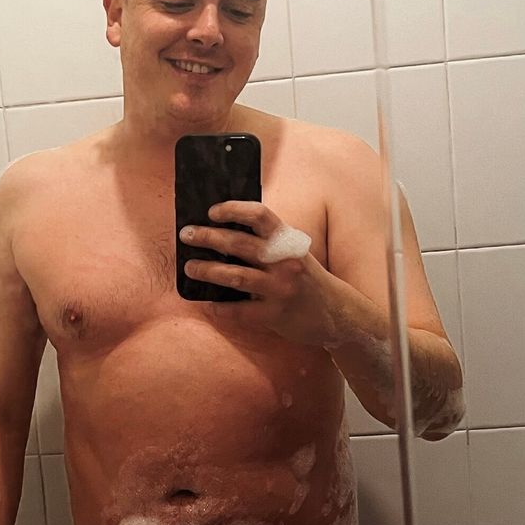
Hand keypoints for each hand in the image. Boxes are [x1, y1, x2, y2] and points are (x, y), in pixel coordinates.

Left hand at [180, 200, 347, 347]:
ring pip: (235, 276)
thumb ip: (268, 243)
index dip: (233, 210)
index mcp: (289, 242)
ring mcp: (280, 289)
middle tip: (186, 235)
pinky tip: (208, 305)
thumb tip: (224, 233)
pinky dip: (220, 308)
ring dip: (207, 270)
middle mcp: (285, 262)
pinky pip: (239, 311)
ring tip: (190, 268)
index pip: (259, 215)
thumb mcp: (294, 253)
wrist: (338, 314)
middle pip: (240, 244)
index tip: (212, 212)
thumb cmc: (308, 279)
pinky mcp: (275, 315)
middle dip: (208, 237)